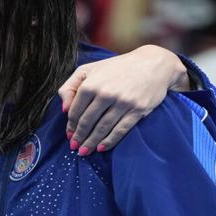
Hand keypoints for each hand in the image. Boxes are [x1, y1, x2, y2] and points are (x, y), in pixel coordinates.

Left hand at [56, 45, 187, 154]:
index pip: (76, 111)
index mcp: (91, 83)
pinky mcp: (137, 110)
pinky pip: (120, 130)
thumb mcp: (90, 69)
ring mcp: (123, 102)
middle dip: (79, 137)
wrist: (152, 64)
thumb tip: (63, 109)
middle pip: (87, 122)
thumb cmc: (117, 67)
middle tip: (75, 147)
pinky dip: (109, 141)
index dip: (71, 125)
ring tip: (84, 151)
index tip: (69, 135)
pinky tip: (101, 148)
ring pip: (102, 128)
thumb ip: (71, 85)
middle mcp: (106, 93)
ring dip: (91, 142)